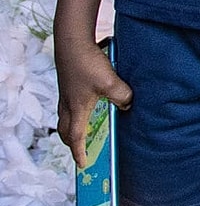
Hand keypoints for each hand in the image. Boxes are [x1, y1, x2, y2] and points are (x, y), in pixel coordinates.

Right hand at [55, 37, 132, 168]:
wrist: (72, 41)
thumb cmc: (88, 63)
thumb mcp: (110, 82)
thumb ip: (122, 96)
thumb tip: (127, 104)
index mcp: (76, 109)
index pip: (75, 138)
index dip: (79, 153)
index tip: (83, 164)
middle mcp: (67, 103)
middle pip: (65, 130)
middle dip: (72, 142)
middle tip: (80, 149)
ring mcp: (66, 93)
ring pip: (66, 117)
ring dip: (73, 126)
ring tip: (84, 130)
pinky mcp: (68, 83)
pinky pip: (69, 103)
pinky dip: (75, 110)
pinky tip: (88, 103)